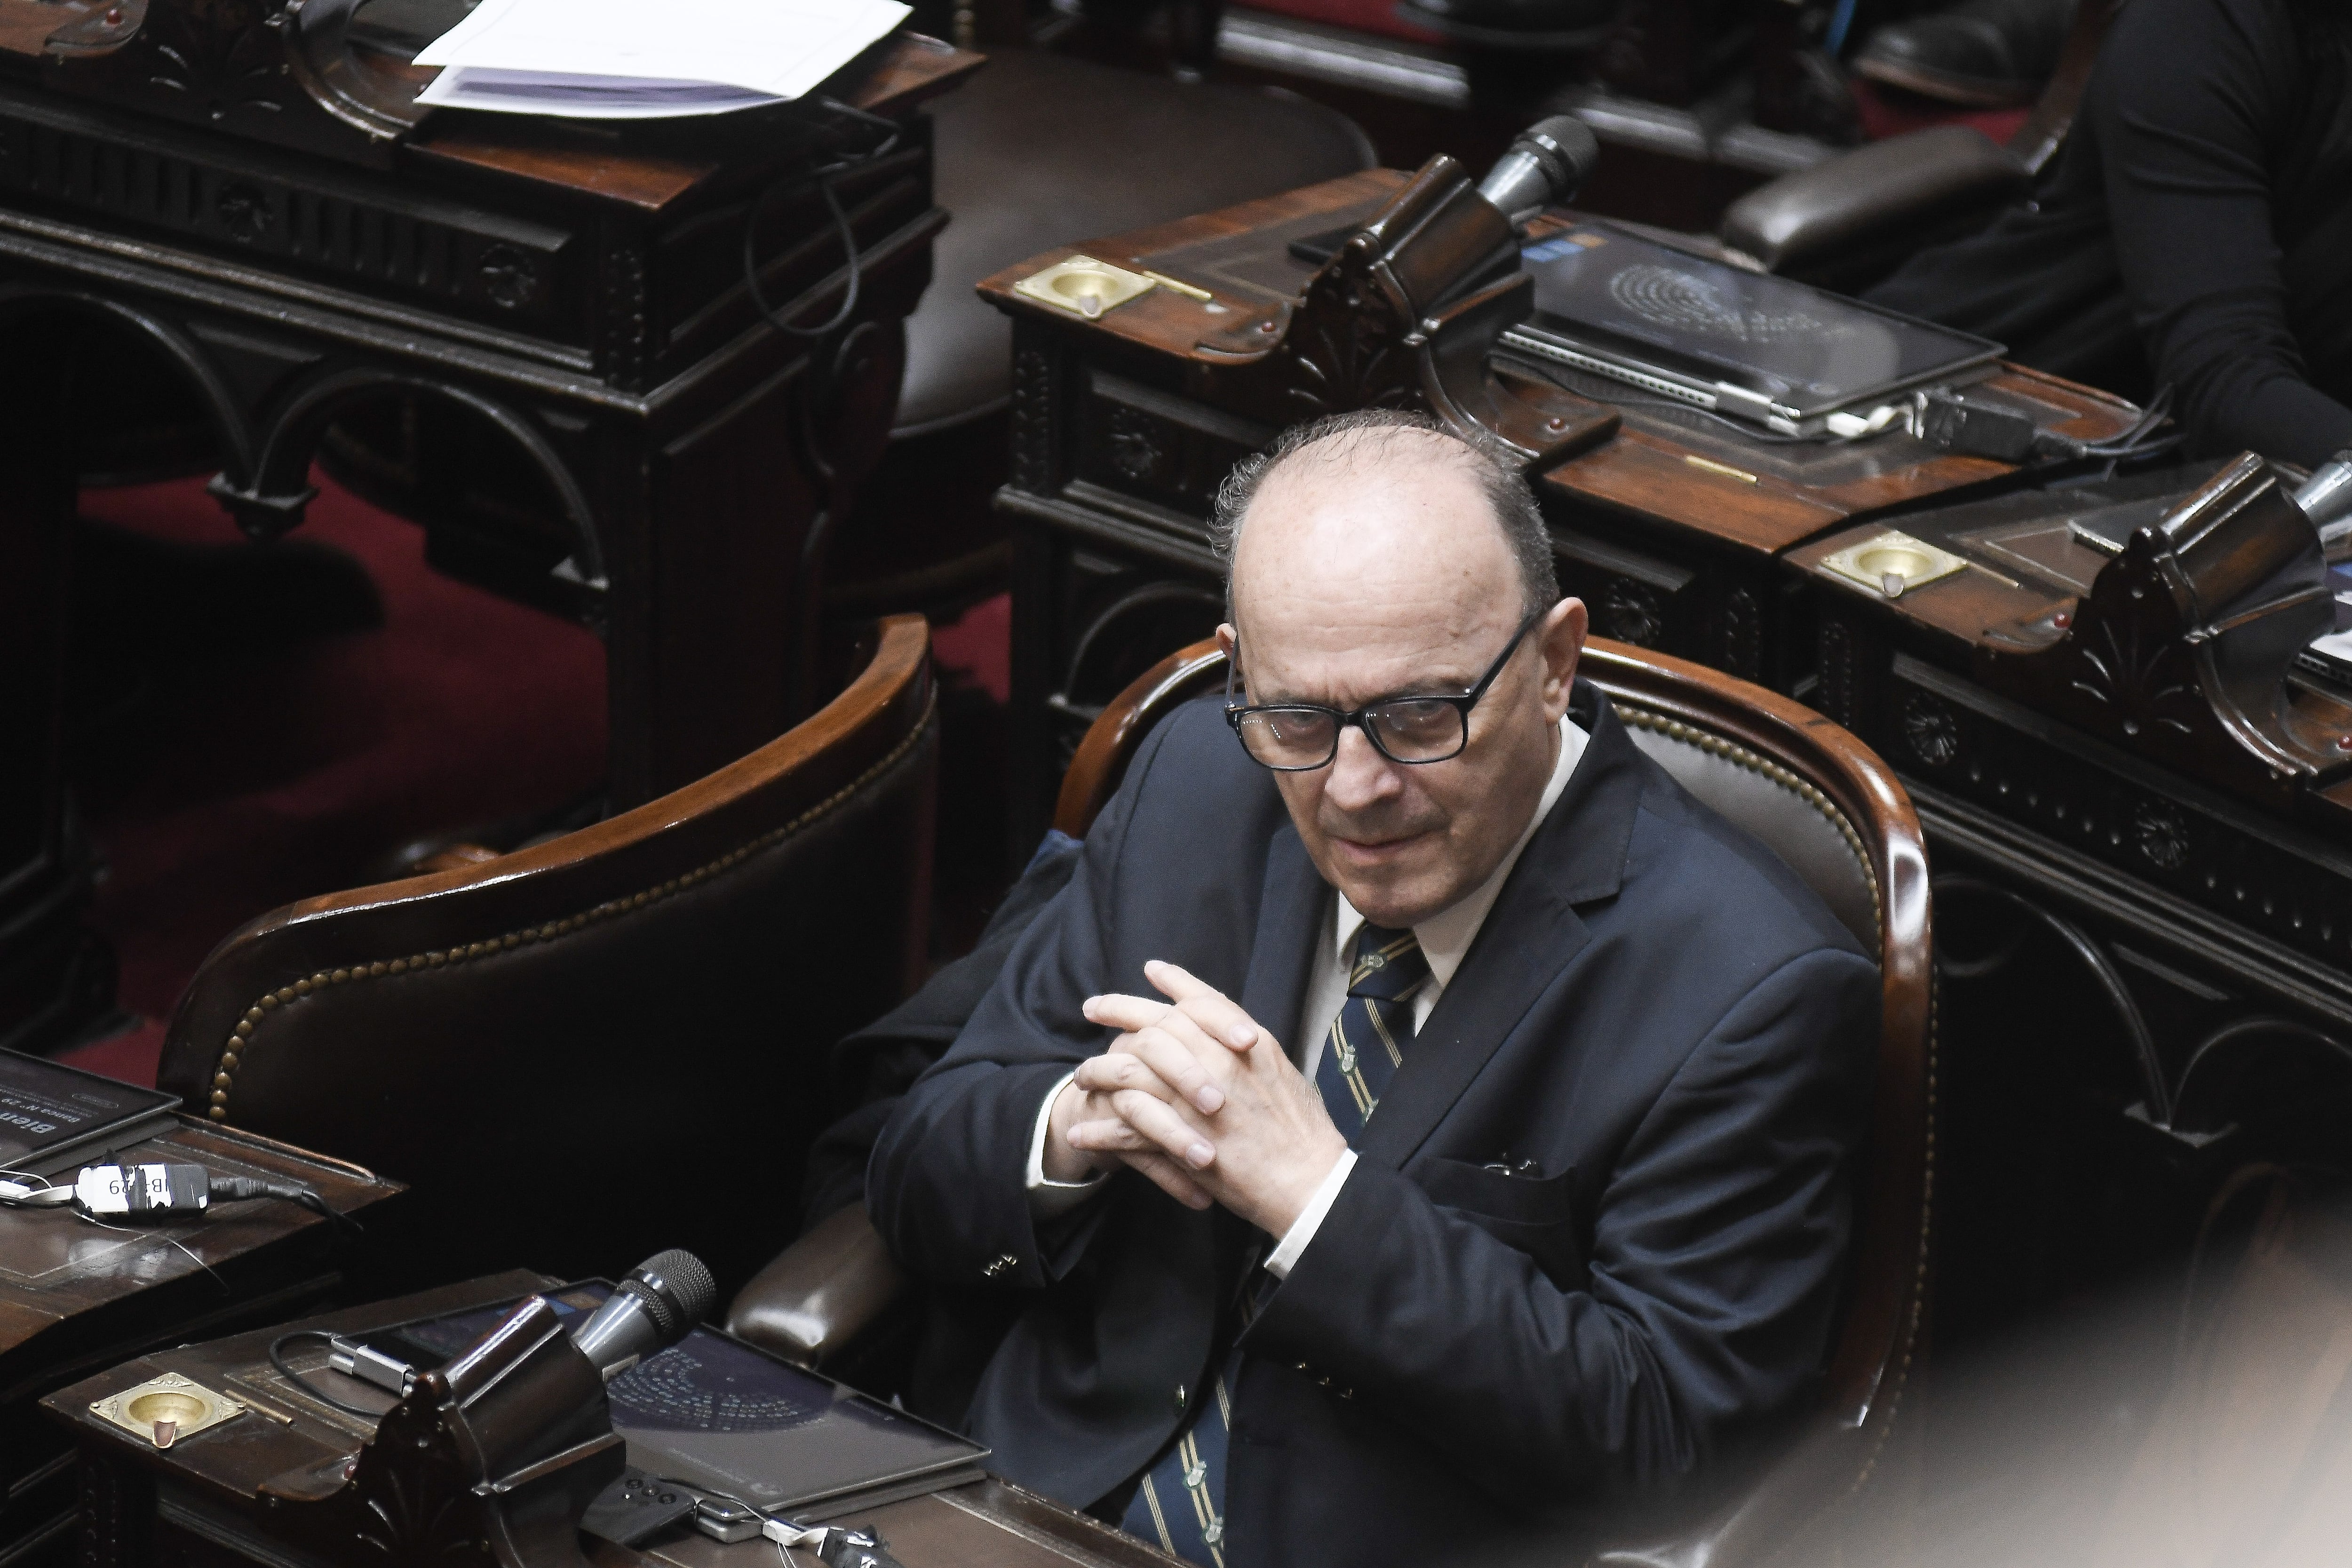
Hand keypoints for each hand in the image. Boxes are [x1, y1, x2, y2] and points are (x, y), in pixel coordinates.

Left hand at [1064, 961, 1347, 1235]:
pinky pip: (1126, 1127)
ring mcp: (1194, 1101)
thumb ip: (1253, 1049)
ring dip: (1099, 1070)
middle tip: (1092, 1007)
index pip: (1200, 1001)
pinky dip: (1100, 1130)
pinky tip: (1081, 1131)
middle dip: (1118, 1010)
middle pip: (1155, 1026)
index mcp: (1246, 1044)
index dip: (1173, 983)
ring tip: (1081, 1075)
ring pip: (1130, 1071)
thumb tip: (1236, 1034)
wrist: (1309, 1180)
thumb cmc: (1303, 1132)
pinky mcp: (1180, 1141)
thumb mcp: (1284, 1072)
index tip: (1150, 969)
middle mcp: (1217, 1063)